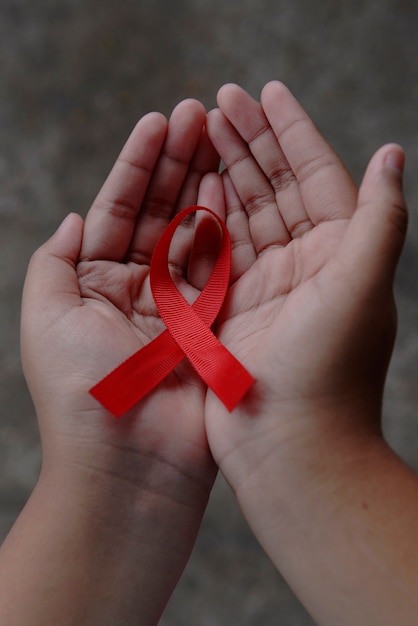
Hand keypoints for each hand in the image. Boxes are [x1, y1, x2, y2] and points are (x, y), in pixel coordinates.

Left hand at [15, 99, 221, 624]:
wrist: (129, 462)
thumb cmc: (79, 391)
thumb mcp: (45, 314)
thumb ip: (55, 261)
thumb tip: (73, 219)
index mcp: (95, 283)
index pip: (119, 209)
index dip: (137, 164)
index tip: (159, 121)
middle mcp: (137, 290)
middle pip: (160, 212)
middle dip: (176, 163)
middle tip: (199, 113)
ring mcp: (179, 305)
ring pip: (194, 231)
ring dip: (204, 184)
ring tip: (218, 137)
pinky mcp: (212, 323)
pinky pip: (221, 267)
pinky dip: (226, 227)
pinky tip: (231, 188)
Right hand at [205, 81, 407, 504]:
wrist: (290, 447)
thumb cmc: (328, 370)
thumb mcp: (362, 286)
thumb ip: (380, 218)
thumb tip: (393, 153)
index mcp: (342, 252)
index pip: (316, 175)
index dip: (292, 130)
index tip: (266, 91)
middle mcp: (308, 264)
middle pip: (277, 187)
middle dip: (250, 141)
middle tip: (220, 100)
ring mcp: (267, 284)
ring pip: (244, 213)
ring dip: (225, 170)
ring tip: (201, 129)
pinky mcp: (232, 307)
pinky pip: (218, 250)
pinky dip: (204, 216)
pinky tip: (189, 186)